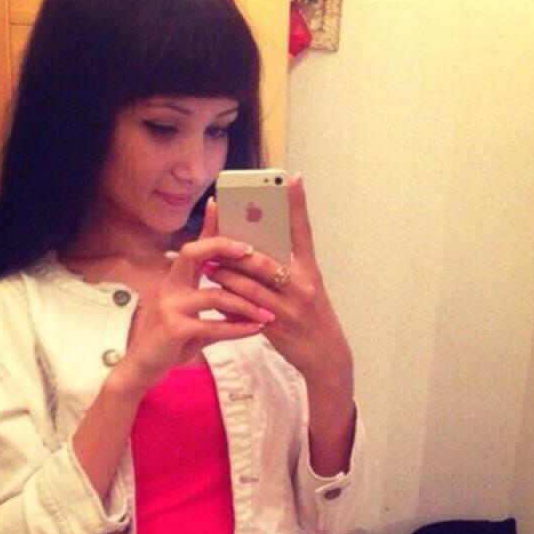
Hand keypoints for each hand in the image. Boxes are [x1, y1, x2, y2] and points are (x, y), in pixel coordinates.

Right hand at [117, 202, 274, 392]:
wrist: (141, 369)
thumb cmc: (168, 344)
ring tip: (269, 313)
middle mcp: (169, 288)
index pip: (193, 249)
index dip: (205, 226)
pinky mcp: (175, 329)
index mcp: (174, 282)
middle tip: (252, 252)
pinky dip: (238, 328)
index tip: (219, 206)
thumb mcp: (191, 320)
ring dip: (246, 305)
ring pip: (215, 296)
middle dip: (223, 247)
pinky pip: (214, 326)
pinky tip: (256, 329)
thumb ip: (213, 310)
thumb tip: (244, 304)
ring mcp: (170, 307)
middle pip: (194, 253)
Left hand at [205, 175, 351, 384]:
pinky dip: (228, 300)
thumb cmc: (312, 317)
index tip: (291, 177)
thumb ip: (288, 266)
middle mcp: (302, 285)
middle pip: (263, 259)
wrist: (326, 356)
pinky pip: (245, 309)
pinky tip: (215, 294)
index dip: (298, 204)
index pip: (303, 231)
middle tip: (214, 235)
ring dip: (224, 273)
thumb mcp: (308, 288)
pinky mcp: (277, 327)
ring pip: (249, 285)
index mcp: (310, 270)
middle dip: (235, 248)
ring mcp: (289, 307)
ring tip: (208, 264)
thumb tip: (255, 247)